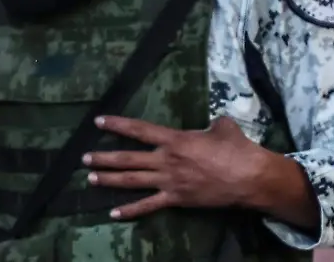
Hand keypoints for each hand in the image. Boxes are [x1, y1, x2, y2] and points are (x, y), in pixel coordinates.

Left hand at [83, 115, 269, 219]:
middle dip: (104, 157)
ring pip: (132, 181)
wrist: (248, 178)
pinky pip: (148, 206)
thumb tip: (212, 125)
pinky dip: (130, 210)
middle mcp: (166, 160)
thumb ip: (210, 124)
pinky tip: (114, 213)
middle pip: (128, 159)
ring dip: (110, 179)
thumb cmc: (236, 148)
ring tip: (91, 178)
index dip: (118, 125)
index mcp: (175, 139)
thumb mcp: (222, 126)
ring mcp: (169, 182)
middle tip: (84, 157)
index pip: (139, 130)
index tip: (99, 121)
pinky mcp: (176, 200)